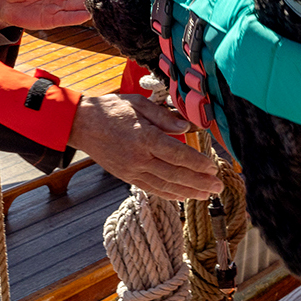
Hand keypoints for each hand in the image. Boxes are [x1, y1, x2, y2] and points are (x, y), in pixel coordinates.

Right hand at [69, 94, 224, 198]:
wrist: (82, 125)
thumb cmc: (111, 110)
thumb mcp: (139, 104)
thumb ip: (164, 117)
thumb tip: (187, 127)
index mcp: (144, 137)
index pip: (178, 154)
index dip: (197, 163)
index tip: (213, 167)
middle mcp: (139, 157)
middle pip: (175, 174)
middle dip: (199, 182)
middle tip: (218, 186)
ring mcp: (132, 169)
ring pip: (165, 185)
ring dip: (188, 192)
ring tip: (206, 195)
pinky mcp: (127, 176)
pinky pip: (152, 188)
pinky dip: (169, 194)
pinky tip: (183, 196)